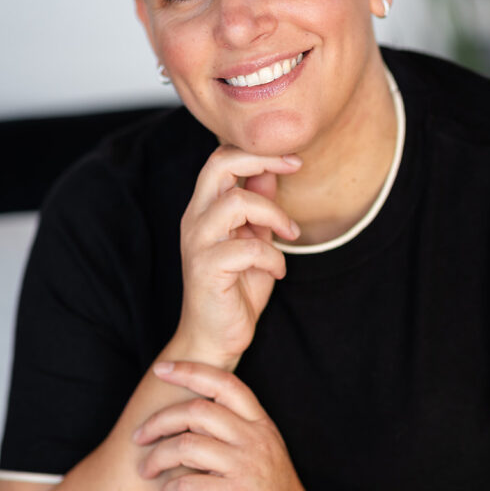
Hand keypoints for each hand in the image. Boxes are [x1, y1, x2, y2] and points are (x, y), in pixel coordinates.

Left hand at [133, 360, 319, 490]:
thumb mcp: (261, 453)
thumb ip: (232, 431)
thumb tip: (186, 415)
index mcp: (261, 425)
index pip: (224, 382)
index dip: (189, 370)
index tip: (160, 369)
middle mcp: (255, 440)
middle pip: (197, 410)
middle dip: (159, 420)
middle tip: (140, 436)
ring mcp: (247, 469)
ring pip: (187, 446)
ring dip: (156, 457)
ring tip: (146, 470)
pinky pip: (187, 484)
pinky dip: (169, 490)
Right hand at [172, 145, 301, 367]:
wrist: (215, 338)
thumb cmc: (236, 290)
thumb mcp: (255, 241)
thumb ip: (260, 208)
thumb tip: (271, 171)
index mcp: (205, 209)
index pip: (221, 158)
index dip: (258, 152)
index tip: (293, 159)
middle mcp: (195, 219)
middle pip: (219, 165)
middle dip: (262, 159)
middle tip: (295, 167)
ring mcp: (197, 243)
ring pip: (236, 203)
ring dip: (274, 215)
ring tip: (289, 236)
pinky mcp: (205, 269)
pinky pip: (248, 248)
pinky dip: (272, 257)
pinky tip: (277, 271)